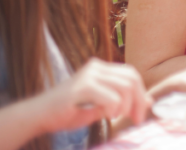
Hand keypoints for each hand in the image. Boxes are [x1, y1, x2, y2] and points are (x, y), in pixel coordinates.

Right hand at [34, 59, 150, 133]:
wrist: (36, 117)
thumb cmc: (65, 113)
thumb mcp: (100, 107)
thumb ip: (122, 102)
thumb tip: (149, 101)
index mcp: (100, 68)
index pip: (131, 75)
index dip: (141, 94)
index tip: (140, 114)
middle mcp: (95, 67)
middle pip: (132, 79)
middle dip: (139, 101)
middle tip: (136, 120)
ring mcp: (88, 75)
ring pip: (125, 87)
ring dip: (126, 106)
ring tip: (116, 118)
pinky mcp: (81, 87)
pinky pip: (111, 97)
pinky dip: (114, 109)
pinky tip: (107, 116)